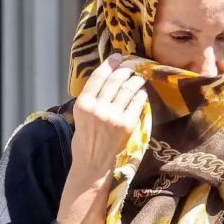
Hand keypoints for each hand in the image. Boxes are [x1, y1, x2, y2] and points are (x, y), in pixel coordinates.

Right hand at [72, 53, 148, 178]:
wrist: (93, 166)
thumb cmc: (85, 142)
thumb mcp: (80, 117)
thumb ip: (91, 100)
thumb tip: (106, 81)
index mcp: (83, 104)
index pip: (98, 77)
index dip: (109, 64)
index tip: (117, 57)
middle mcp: (97, 108)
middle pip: (115, 80)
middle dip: (126, 70)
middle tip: (132, 65)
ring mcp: (113, 116)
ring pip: (128, 89)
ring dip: (136, 80)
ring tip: (139, 77)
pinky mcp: (127, 124)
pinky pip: (138, 103)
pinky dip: (141, 95)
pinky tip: (142, 93)